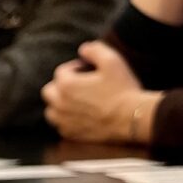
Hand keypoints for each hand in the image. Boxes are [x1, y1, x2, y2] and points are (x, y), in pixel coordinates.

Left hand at [42, 41, 161, 143]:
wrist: (133, 118)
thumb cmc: (123, 89)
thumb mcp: (112, 61)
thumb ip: (95, 50)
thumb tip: (83, 49)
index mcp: (66, 85)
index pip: (61, 72)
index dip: (74, 68)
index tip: (87, 70)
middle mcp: (59, 104)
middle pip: (49, 91)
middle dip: (61, 86)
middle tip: (79, 85)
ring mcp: (64, 121)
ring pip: (51, 111)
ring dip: (59, 105)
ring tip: (76, 102)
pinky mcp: (71, 134)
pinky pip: (61, 126)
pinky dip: (67, 121)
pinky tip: (81, 116)